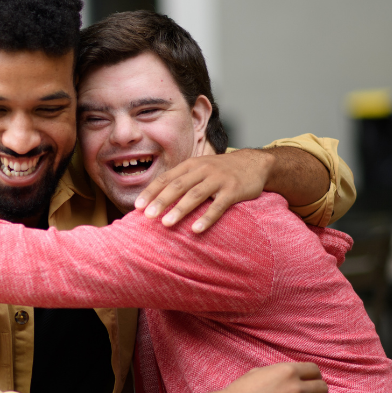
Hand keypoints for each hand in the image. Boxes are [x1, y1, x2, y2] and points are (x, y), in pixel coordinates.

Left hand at [135, 147, 274, 233]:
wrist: (254, 163)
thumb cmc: (221, 170)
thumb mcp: (201, 168)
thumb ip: (183, 179)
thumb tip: (159, 198)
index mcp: (191, 164)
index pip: (167, 177)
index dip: (151, 191)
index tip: (137, 206)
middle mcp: (203, 169)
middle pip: (178, 185)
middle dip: (161, 201)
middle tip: (147, 216)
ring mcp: (218, 179)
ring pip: (195, 195)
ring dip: (179, 209)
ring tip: (166, 223)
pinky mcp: (233, 190)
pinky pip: (218, 206)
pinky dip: (207, 218)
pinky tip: (197, 230)